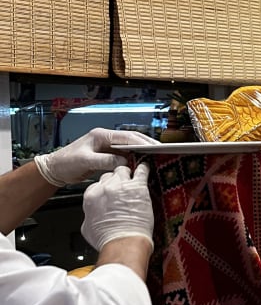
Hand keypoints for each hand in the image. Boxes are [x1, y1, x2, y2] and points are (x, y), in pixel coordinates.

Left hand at [34, 128, 158, 187]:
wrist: (55, 169)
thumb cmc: (67, 162)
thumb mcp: (86, 162)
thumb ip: (105, 161)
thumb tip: (124, 163)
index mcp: (101, 135)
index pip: (127, 136)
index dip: (142, 142)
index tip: (154, 148)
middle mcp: (106, 138)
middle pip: (131, 139)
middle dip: (146, 144)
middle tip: (161, 151)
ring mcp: (106, 146)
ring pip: (129, 147)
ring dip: (141, 151)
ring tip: (155, 157)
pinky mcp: (106, 155)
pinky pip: (123, 155)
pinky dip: (133, 158)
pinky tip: (141, 164)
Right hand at [81, 163, 154, 252]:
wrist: (123, 241)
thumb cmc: (107, 238)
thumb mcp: (87, 228)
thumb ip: (89, 216)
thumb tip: (91, 215)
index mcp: (92, 196)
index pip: (98, 184)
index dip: (105, 188)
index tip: (110, 192)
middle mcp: (105, 188)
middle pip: (110, 175)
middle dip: (116, 180)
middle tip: (122, 187)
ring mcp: (122, 185)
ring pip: (123, 170)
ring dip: (127, 173)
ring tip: (132, 177)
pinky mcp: (138, 187)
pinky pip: (142, 170)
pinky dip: (144, 169)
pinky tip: (145, 169)